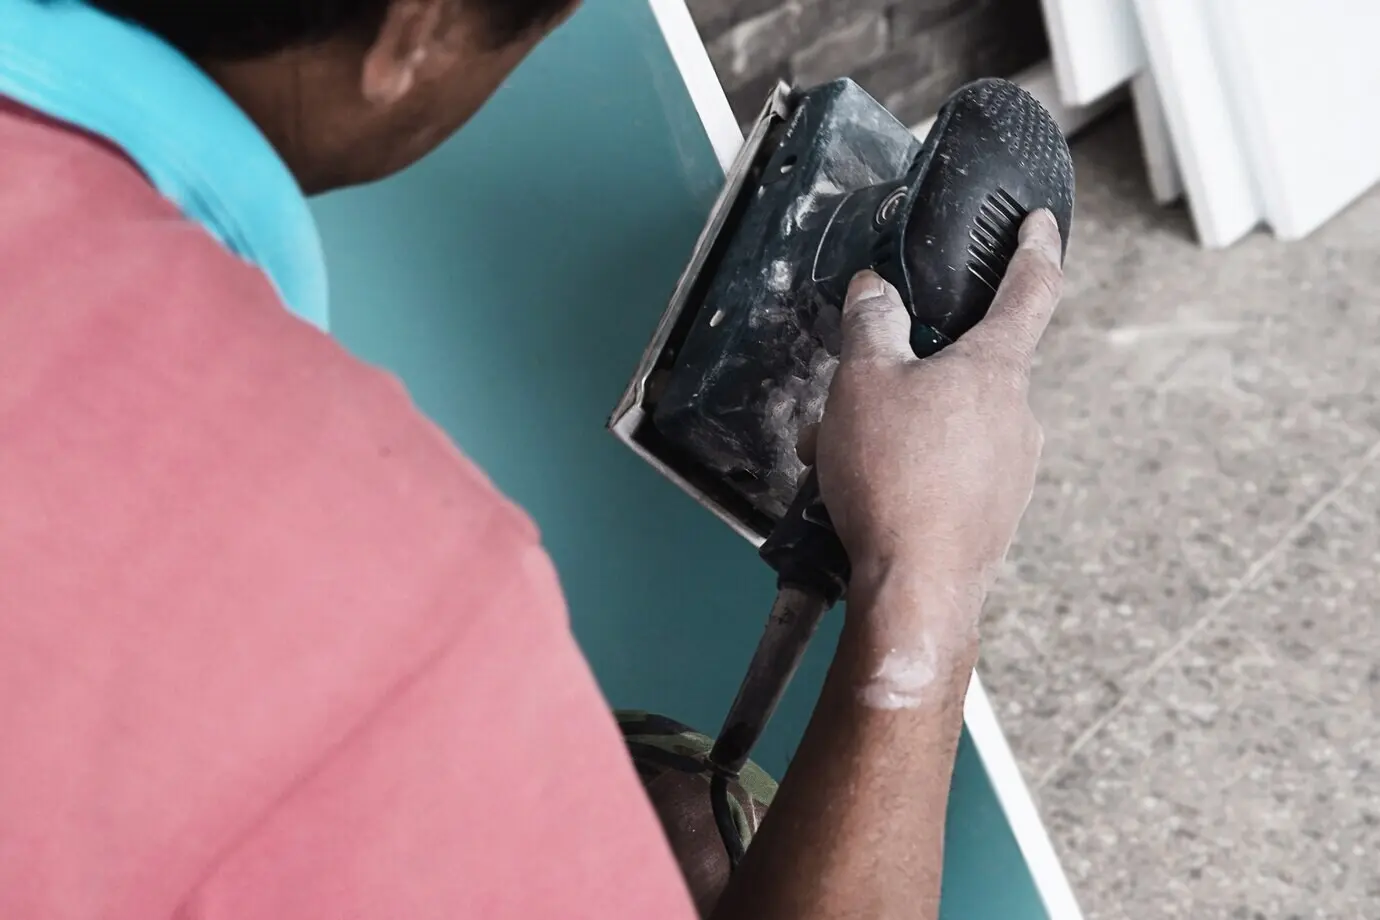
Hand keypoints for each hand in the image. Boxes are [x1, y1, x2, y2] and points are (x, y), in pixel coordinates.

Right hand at [806, 209, 1063, 617]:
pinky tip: (864, 488)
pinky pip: (947, 468)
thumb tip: (876, 294)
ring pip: (948, 421)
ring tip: (839, 452)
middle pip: (967, 364)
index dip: (1035, 246)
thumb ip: (872, 325)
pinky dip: (906, 466)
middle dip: (908, 368)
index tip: (1039, 224)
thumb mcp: (862, 383)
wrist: (916, 590)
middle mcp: (1017, 416)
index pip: (1031, 288)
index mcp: (996, 369)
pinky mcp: (992, 511)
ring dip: (895, 424)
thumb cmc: (896, 484)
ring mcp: (1010, 468)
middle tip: (856, 388)